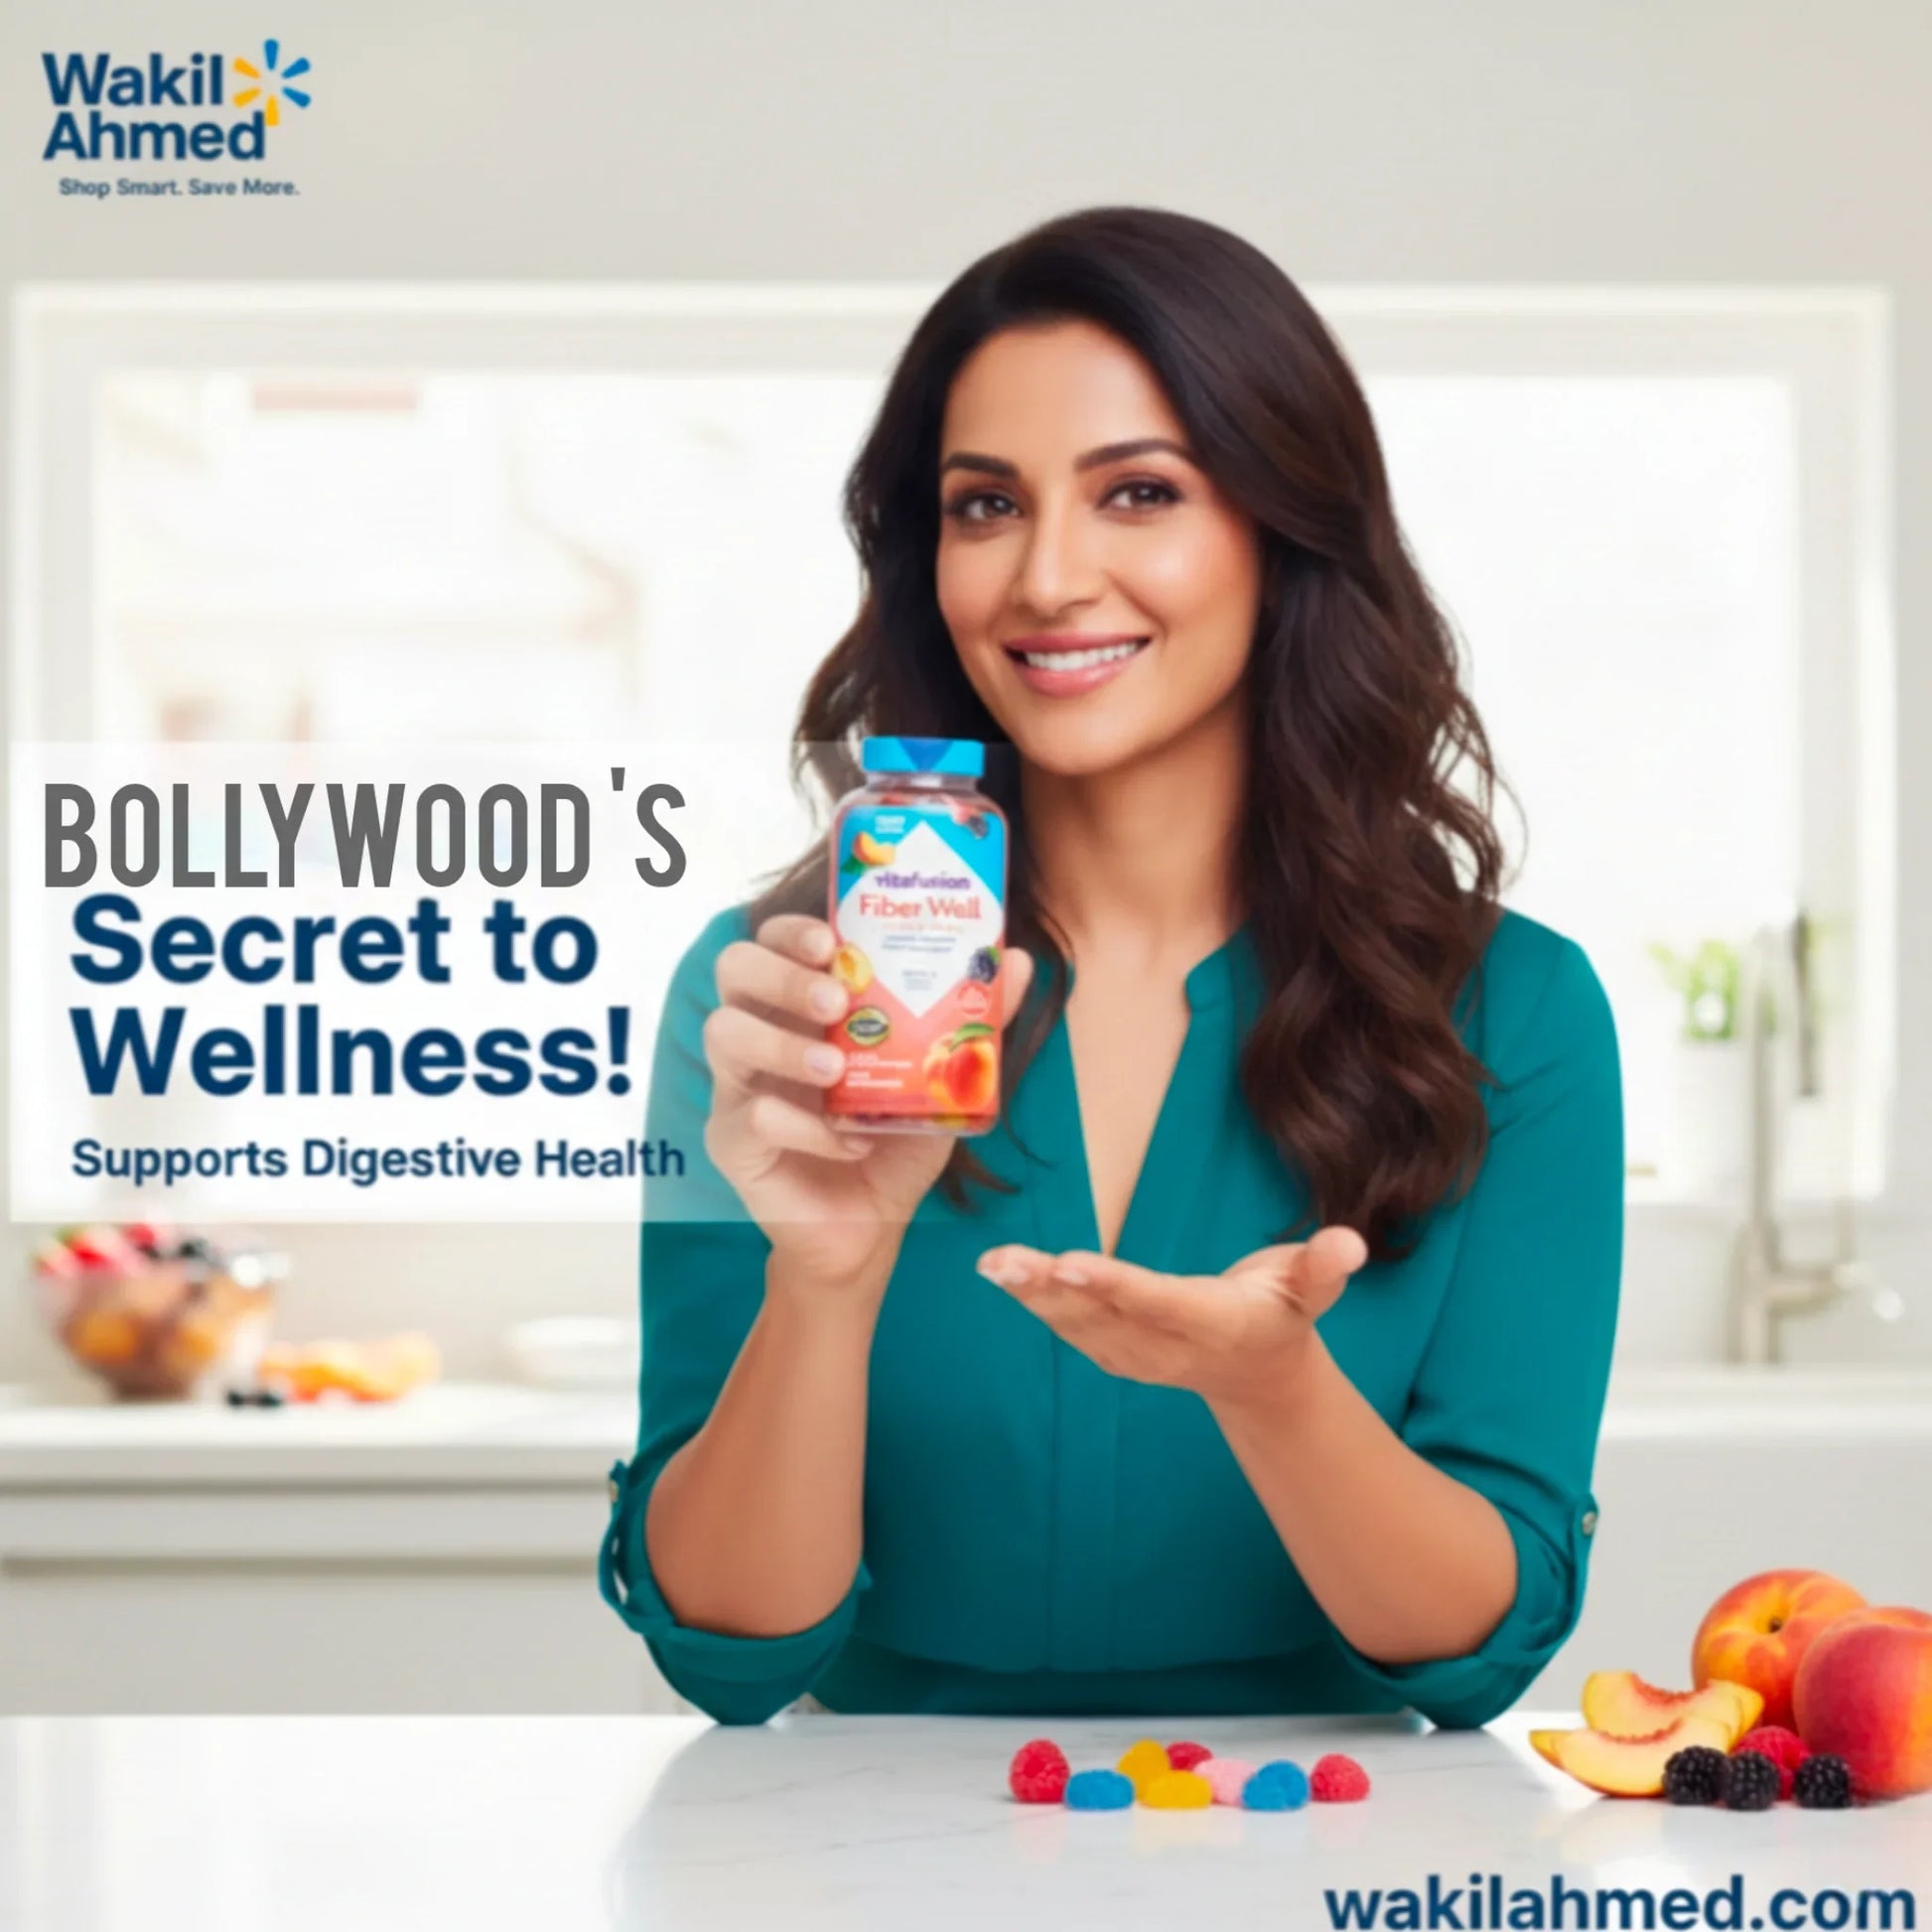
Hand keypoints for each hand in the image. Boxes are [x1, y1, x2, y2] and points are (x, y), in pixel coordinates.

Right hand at [702, 913, 1034, 1292]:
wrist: (870, 1232)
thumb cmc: (894, 1144)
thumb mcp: (941, 1081)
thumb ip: (974, 1023)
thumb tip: (1020, 960)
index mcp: (801, 1009)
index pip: (772, 942)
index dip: (791, 930)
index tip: (832, 941)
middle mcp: (761, 1037)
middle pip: (734, 970)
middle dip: (782, 975)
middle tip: (836, 1002)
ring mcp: (737, 1088)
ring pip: (725, 1035)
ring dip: (783, 1045)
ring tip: (836, 1069)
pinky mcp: (732, 1143)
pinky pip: (753, 1117)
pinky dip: (807, 1128)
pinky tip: (851, 1143)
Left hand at [973, 1225, 1369, 1408]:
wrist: (1260, 1375)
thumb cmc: (1285, 1310)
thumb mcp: (1312, 1287)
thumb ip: (1325, 1267)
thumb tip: (1349, 1244)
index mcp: (1212, 1321)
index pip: (1157, 1301)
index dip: (1114, 1285)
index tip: (1070, 1264)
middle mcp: (1167, 1344)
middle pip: (1103, 1315)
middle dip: (1052, 1289)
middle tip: (1007, 1263)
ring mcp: (1136, 1355)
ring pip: (1077, 1325)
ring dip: (1031, 1296)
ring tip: (992, 1265)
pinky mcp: (1115, 1352)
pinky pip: (1069, 1328)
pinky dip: (1034, 1303)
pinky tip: (1003, 1275)